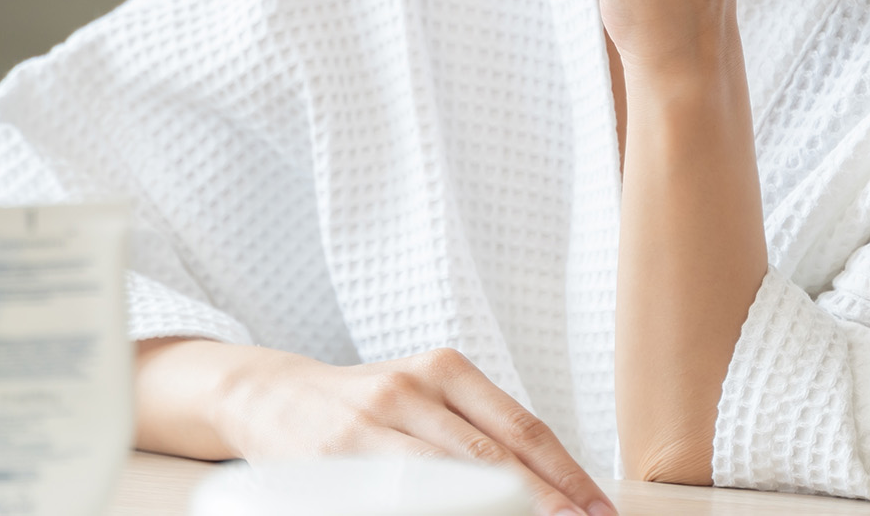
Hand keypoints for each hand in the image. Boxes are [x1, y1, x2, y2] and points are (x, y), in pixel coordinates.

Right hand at [136, 340, 614, 515]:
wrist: (270, 395)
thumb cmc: (364, 405)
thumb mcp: (423, 395)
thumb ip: (477, 429)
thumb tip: (549, 486)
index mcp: (444, 368)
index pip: (522, 427)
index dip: (566, 475)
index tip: (599, 512)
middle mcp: (410, 387)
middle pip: (492, 458)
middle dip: (544, 503)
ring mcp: (370, 423)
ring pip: (448, 480)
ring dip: (497, 511)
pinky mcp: (336, 458)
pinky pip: (397, 497)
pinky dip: (435, 512)